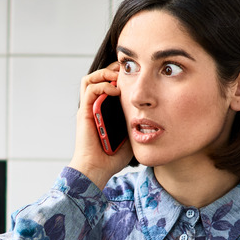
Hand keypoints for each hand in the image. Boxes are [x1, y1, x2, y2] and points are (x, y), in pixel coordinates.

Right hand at [68, 62, 132, 189]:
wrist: (98, 169)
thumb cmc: (113, 157)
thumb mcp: (131, 136)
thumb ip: (137, 124)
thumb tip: (155, 116)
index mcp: (104, 110)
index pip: (108, 85)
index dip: (119, 76)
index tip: (134, 75)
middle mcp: (94, 107)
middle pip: (98, 77)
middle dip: (111, 70)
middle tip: (126, 71)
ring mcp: (88, 109)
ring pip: (90, 79)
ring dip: (104, 74)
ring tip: (118, 78)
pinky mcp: (84, 112)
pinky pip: (90, 90)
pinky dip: (102, 85)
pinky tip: (115, 91)